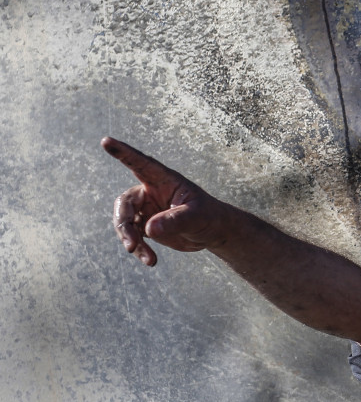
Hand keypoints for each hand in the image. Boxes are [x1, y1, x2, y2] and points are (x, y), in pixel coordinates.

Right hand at [104, 137, 229, 265]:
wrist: (213, 233)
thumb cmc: (209, 216)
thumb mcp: (197, 217)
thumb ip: (175, 220)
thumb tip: (149, 229)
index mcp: (163, 180)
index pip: (140, 163)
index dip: (123, 152)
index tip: (106, 140)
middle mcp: (150, 192)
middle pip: (125, 203)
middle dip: (124, 225)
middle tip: (131, 244)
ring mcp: (146, 209)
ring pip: (125, 222)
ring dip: (131, 241)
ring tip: (149, 259)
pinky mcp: (145, 225)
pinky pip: (133, 236)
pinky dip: (138, 249)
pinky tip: (150, 260)